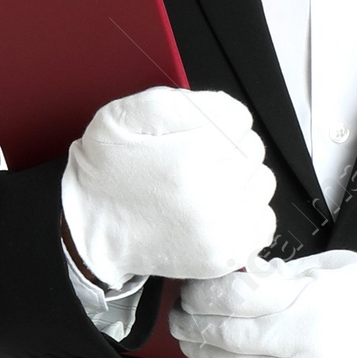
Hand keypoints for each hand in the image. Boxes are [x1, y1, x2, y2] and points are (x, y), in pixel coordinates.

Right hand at [59, 86, 274, 291]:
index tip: (196, 133)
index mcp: (188, 158)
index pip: (240, 119)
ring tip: (207, 185)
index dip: (217, 120)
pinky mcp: (226, 254)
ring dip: (242, 178)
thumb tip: (227, 111)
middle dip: (229, 147)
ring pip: (263, 182)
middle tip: (197, 161)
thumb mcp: (124, 116)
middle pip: (253, 149)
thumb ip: (180, 103)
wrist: (91, 230)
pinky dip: (247, 212)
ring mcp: (221, 230)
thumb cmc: (107, 174)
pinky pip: (265, 220)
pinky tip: (217, 210)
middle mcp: (210, 197)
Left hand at [170, 251, 356, 357]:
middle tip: (181, 318)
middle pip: (222, 336)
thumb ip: (287, 274)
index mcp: (307, 303)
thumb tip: (247, 274)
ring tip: (194, 344)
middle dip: (192, 326)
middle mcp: (300, 345)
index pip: (231, 298)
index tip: (193, 289)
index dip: (201, 293)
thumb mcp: (340, 269)